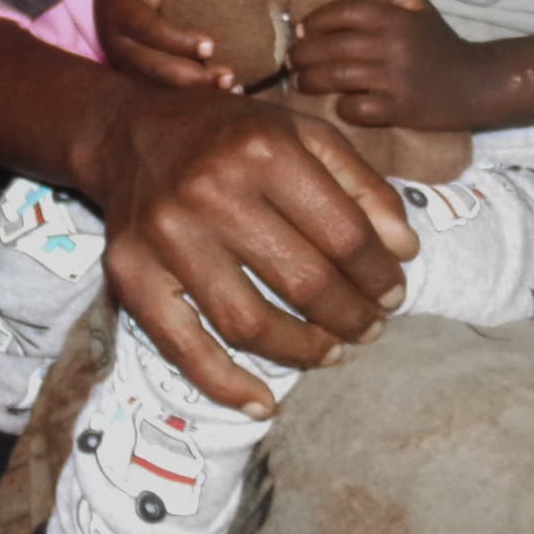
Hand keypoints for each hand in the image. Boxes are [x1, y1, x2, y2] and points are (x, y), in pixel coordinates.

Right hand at [92, 81, 420, 415]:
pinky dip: (226, 385)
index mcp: (265, 150)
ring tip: (332, 351)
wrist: (132, 130)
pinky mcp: (130, 272)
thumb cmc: (232, 135)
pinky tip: (263, 403)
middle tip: (370, 327)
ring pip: (250, 323)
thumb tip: (404, 250)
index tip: (394, 292)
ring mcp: (167, 236)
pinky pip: (183, 346)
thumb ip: (361, 187)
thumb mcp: (305, 134)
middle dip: (351, 316)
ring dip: (303, 350)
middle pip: (303, 281)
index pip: (344, 233)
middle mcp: (212, 191)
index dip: (379, 273)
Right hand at [95, 0, 235, 89]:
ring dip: (195, 91)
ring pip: (160, 87)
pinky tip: (221, 96)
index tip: (211, 45)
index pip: (150, 31)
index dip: (179, 41)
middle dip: (192, 75)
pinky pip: (164, 95)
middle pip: (156, 68)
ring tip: (230, 85)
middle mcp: (119, 47)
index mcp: (120, 16)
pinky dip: (191, 98)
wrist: (111, 5)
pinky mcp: (137, 82)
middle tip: (228, 75)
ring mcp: (126, 68)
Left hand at [290, 0, 481, 127]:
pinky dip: (343, 107)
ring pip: (337, 78)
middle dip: (304, 55)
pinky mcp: (398, 109)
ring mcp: (394, 78)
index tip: (303, 30)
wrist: (478, 84)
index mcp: (394, 18)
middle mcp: (392, 45)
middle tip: (292, 60)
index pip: (344, 11)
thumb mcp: (422, 9)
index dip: (317, 20)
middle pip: (332, 46)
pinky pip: (356, 109)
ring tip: (301, 81)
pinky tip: (341, 103)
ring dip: (312, 81)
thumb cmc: (442, 45)